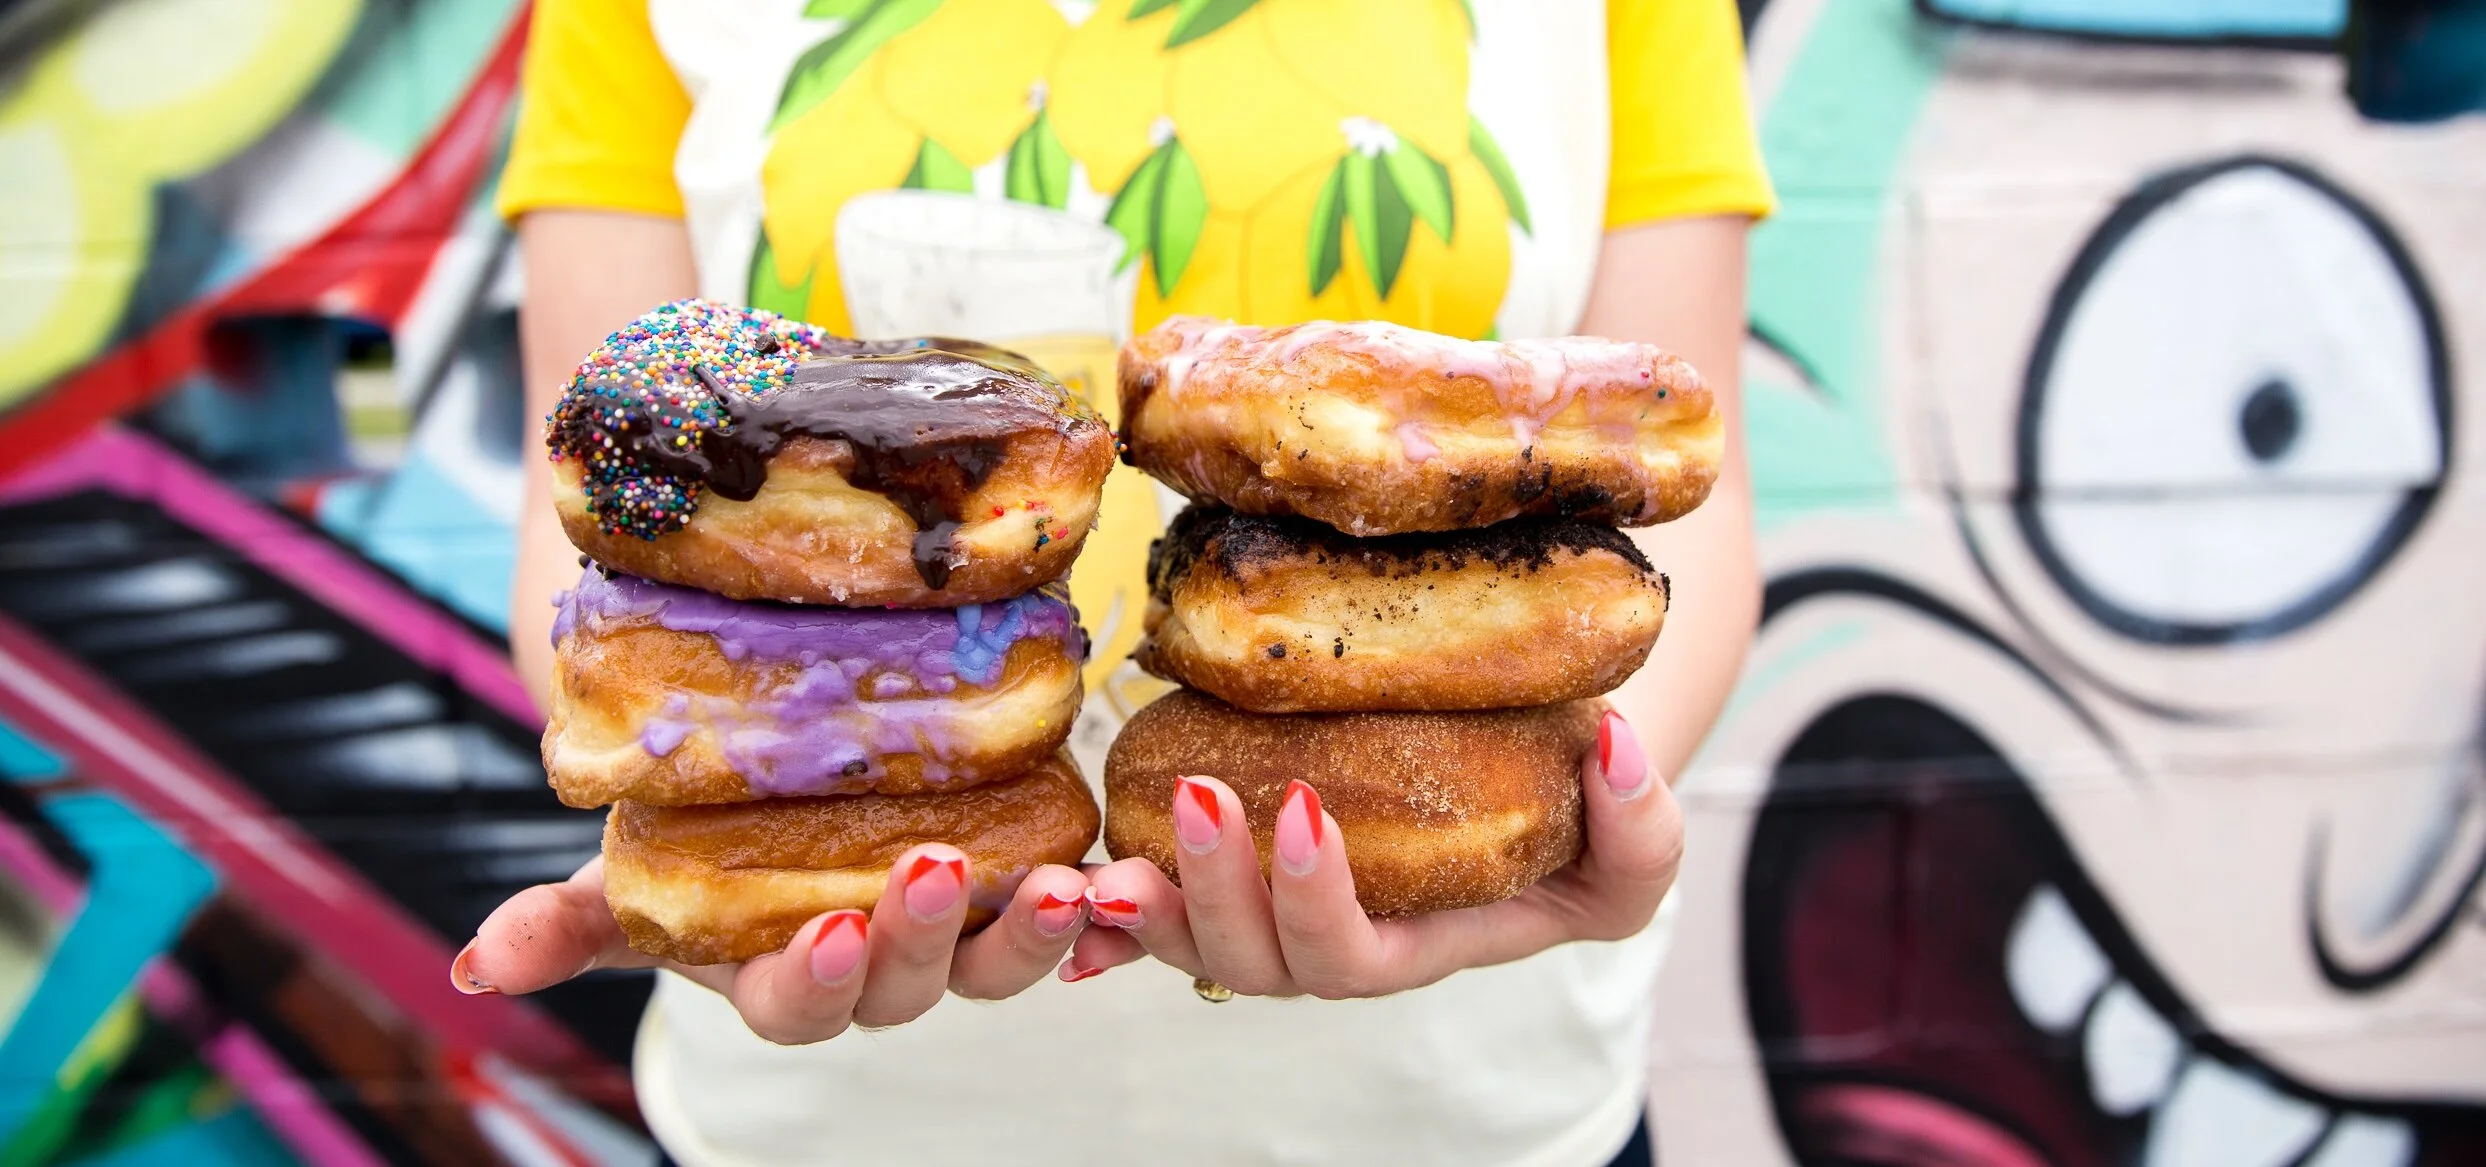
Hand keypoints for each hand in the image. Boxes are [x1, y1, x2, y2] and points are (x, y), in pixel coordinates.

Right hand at [451, 845, 1089, 1044]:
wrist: (778, 783)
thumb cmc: (696, 839)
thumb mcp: (631, 873)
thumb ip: (569, 922)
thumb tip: (475, 971)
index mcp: (787, 977)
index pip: (803, 1002)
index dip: (814, 976)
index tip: (822, 930)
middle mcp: (880, 970)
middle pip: (912, 984)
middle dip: (928, 938)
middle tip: (940, 869)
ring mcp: (959, 936)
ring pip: (1001, 959)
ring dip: (1037, 931)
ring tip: (1070, 882)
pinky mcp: (1020, 884)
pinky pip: (1069, 913)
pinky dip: (1102, 906)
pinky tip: (1127, 873)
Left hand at [1065, 711, 1682, 997]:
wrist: (1525, 795)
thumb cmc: (1579, 830)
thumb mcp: (1636, 850)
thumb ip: (1643, 827)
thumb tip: (1616, 748)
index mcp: (1417, 946)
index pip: (1351, 955)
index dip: (1317, 899)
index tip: (1304, 806)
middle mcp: (1332, 945)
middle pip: (1251, 961)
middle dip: (1214, 892)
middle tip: (1199, 797)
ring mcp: (1272, 915)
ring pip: (1190, 945)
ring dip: (1145, 906)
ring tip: (1104, 859)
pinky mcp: (1232, 872)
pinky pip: (1158, 914)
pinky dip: (1111, 915)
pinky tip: (1074, 881)